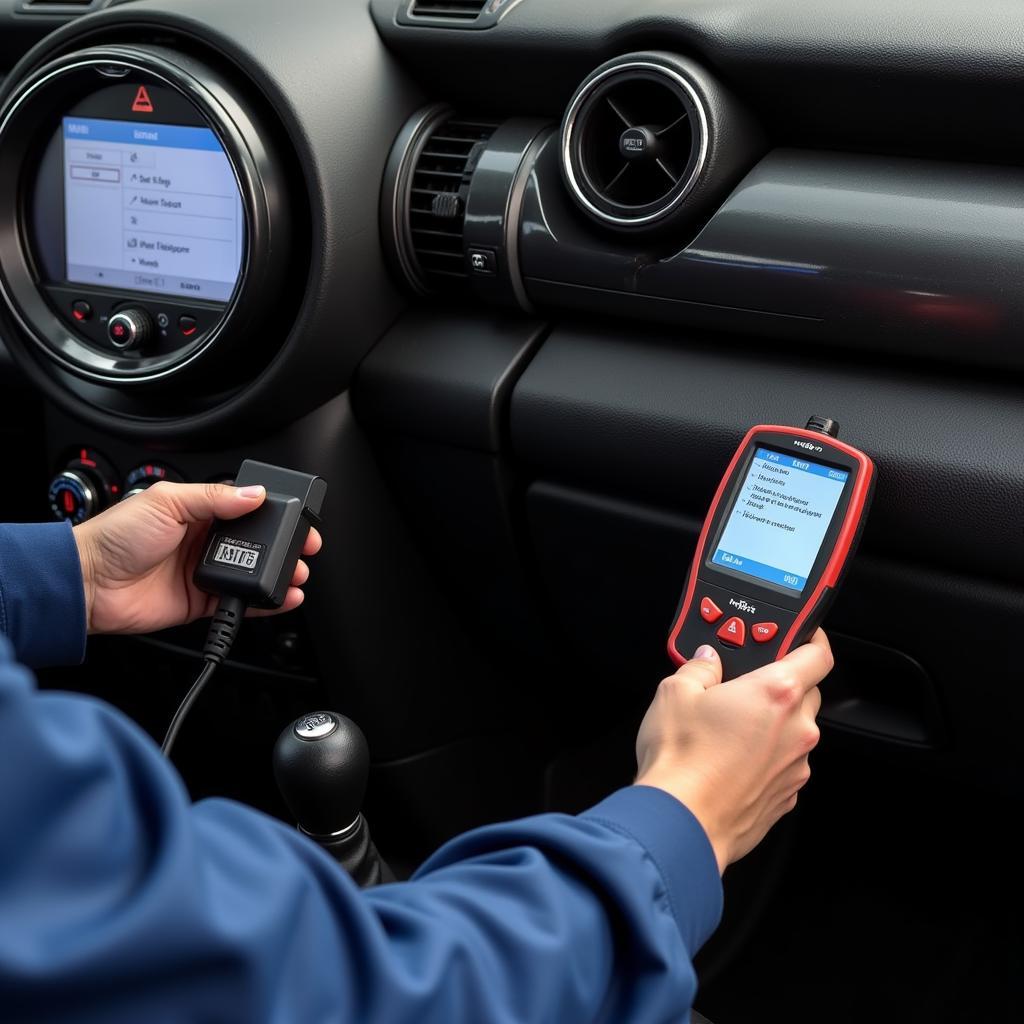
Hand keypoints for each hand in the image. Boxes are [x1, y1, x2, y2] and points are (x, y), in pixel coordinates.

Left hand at [73, 481, 321, 634]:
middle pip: (258, 544)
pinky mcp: (201, 602)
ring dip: (279, 575)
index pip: (247, 509)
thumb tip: (255, 494)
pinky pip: (241, 603)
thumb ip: (214, 497)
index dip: (275, 514)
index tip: (297, 518)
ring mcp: (204, 572)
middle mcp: (204, 541)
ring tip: (298, 574)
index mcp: (198, 511)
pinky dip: (264, 604)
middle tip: (306, 549)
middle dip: (285, 547)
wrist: (88, 583)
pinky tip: (281, 599)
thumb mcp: (167, 502)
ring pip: (254, 574)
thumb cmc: (114, 537)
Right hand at [634, 631, 831, 873]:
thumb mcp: (675, 692)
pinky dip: (765, 759)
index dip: (812, 638)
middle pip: (807, 693)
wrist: (682, 822)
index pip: (818, 654)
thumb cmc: (682, 760)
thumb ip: (699, 667)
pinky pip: (784, 766)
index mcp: (777, 692)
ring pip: (795, 733)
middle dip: (781, 685)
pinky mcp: (786, 797)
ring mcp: (796, 767)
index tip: (802, 635)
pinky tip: (730, 762)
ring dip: (772, 726)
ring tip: (728, 730)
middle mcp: (797, 729)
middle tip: (745, 686)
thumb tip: (706, 661)